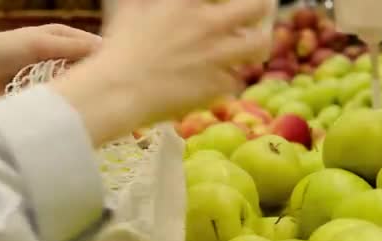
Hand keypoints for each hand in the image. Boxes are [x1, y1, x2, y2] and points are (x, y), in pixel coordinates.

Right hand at [51, 0, 271, 145]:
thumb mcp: (132, 9)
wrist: (119, 91)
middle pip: (257, 6)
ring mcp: (217, 55)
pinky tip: (218, 80)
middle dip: (262, 7)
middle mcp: (209, 24)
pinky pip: (235, 80)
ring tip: (250, 49)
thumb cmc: (119, 48)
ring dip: (256, 46)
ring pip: (259, 45)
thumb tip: (147, 0)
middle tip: (259, 11)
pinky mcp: (217, 85)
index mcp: (187, 2)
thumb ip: (150, 1)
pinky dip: (228, 80)